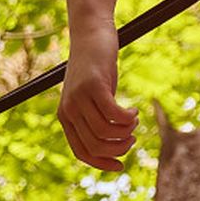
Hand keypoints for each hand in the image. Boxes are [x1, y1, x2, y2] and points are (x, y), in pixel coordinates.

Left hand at [57, 23, 136, 172]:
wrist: (91, 34)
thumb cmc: (95, 68)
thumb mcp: (93, 97)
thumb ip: (97, 118)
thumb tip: (114, 144)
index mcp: (65, 117)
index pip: (82, 152)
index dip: (102, 163)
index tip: (121, 166)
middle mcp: (68, 110)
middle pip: (95, 145)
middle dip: (119, 149)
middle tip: (133, 138)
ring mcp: (79, 98)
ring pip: (105, 132)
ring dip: (126, 133)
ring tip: (134, 121)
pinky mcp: (93, 85)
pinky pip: (113, 114)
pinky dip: (128, 118)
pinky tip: (134, 110)